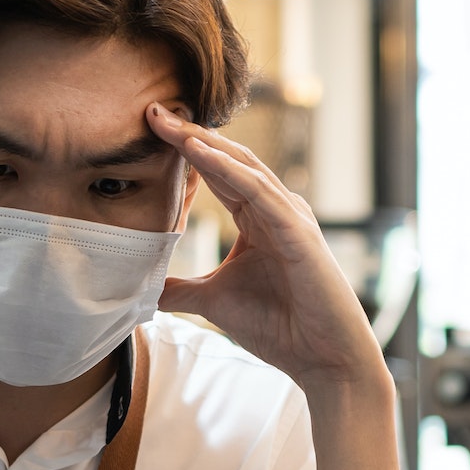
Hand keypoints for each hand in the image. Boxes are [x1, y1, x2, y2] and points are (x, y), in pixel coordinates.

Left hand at [145, 104, 386, 395]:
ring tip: (169, 122)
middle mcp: (276, 208)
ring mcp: (290, 217)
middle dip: (189, 134)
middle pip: (227, 159)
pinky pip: (258, 192)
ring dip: (204, 142)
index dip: (182, 151)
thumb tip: (145, 290)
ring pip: (243, 167)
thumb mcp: (215, 302)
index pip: (216, 174)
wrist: (324, 360)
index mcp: (258, 219)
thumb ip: (182, 290)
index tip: (147, 129)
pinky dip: (228, 170)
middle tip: (152, 110)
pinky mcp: (297, 232)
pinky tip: (199, 152)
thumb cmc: (281, 329)